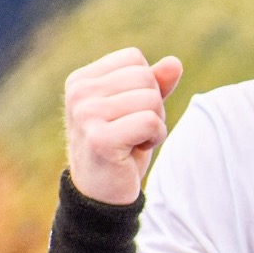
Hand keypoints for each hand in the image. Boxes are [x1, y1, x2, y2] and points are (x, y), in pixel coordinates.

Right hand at [63, 47, 182, 205]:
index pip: (134, 58)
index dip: (145, 85)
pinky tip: (136, 150)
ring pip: (151, 99)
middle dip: (153, 105)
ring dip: (155, 123)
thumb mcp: (137, 109)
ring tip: (133, 141)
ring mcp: (86, 115)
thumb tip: (175, 63)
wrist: (101, 194)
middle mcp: (78, 93)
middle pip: (144, 77)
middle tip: (133, 130)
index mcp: (81, 80)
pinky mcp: (100, 139)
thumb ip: (155, 84)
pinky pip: (151, 121)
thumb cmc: (120, 147)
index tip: (128, 113)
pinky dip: (155, 137)